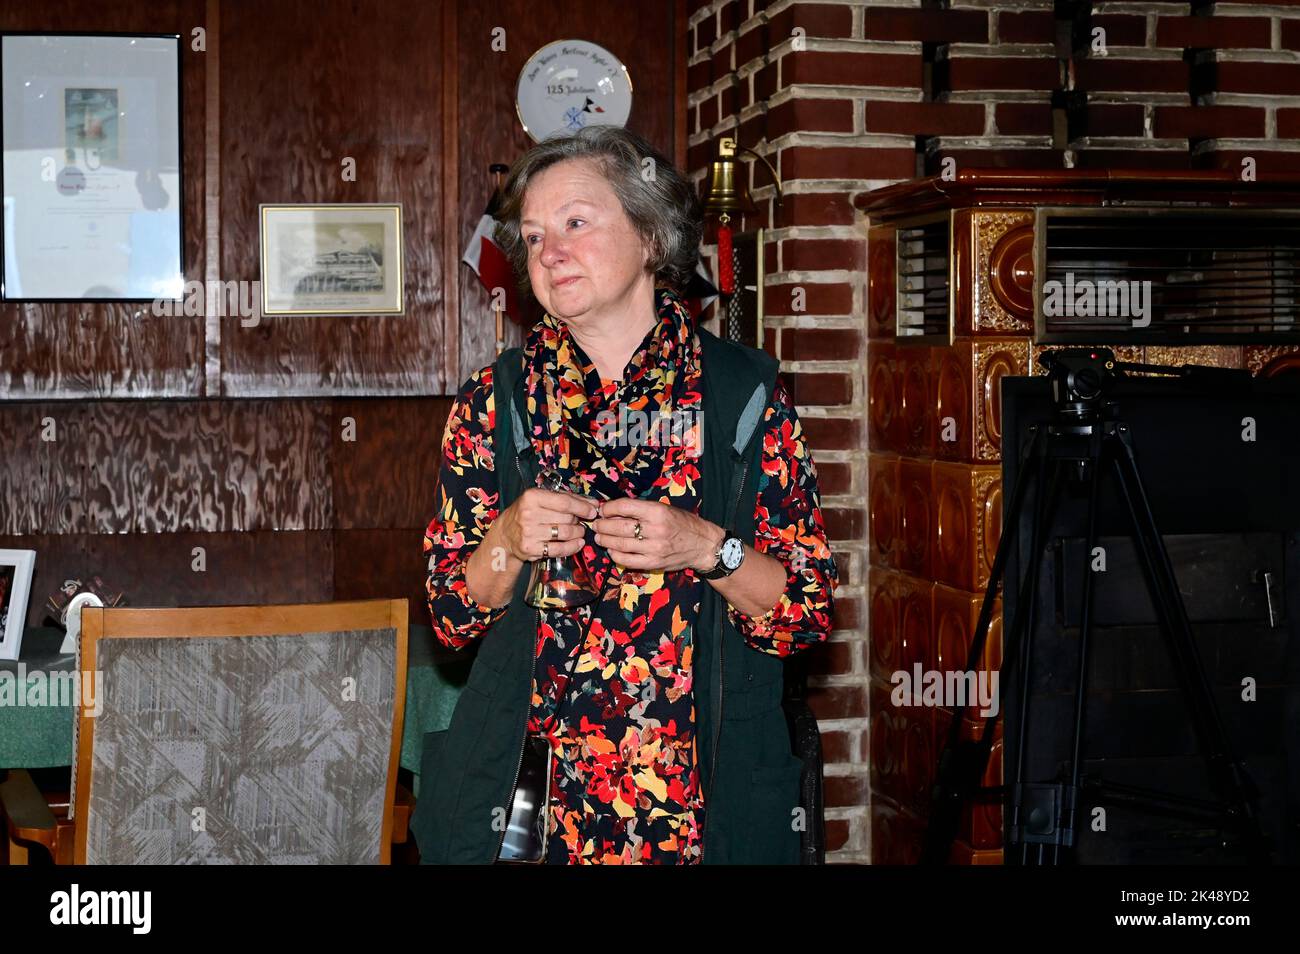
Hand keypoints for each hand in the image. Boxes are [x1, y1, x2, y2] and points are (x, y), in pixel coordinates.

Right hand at [496, 488, 598, 561]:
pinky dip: (573, 547)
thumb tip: (593, 504)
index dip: (582, 507)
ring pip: (565, 533)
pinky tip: (578, 543)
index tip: (593, 510)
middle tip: (580, 521)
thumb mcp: (541, 499)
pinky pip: (559, 549)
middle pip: (566, 518)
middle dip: (578, 520)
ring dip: (578, 533)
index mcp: (531, 497)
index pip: (564, 502)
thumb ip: (566, 499)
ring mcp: (529, 532)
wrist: (505, 534)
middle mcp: (528, 514)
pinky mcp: (531, 549)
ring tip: (579, 531)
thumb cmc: (527, 513)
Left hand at [592, 498, 723, 572]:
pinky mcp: (653, 563)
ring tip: (599, 536)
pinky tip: (612, 549)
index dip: (608, 508)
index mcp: (657, 511)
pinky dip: (615, 554)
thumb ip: (640, 509)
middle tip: (596, 524)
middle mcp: (655, 529)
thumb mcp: (664, 508)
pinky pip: (627, 560)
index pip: (624, 507)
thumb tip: (612, 510)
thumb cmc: (682, 523)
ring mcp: (654, 548)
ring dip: (605, 540)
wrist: (703, 544)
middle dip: (602, 525)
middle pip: (618, 527)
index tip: (602, 509)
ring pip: (620, 544)